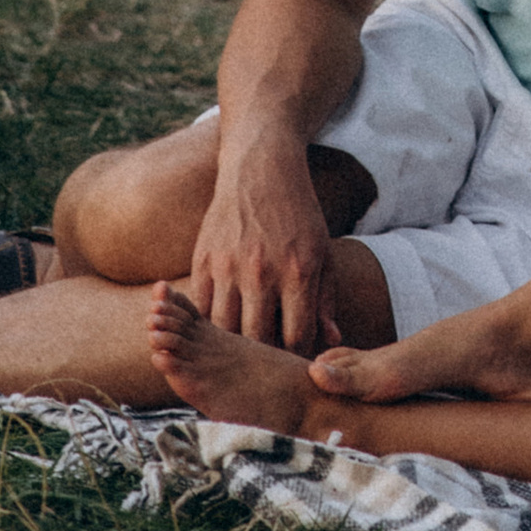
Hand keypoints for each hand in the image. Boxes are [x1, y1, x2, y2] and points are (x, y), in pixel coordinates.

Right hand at [189, 134, 335, 351]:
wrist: (261, 168)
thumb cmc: (299, 214)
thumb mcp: (322, 252)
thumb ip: (325, 300)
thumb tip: (330, 340)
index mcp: (298, 271)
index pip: (296, 337)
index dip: (297, 355)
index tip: (296, 358)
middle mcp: (262, 272)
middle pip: (257, 340)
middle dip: (264, 357)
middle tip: (268, 361)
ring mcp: (228, 267)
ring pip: (225, 331)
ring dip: (233, 345)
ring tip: (242, 350)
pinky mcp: (203, 260)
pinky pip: (200, 310)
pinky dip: (209, 325)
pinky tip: (219, 329)